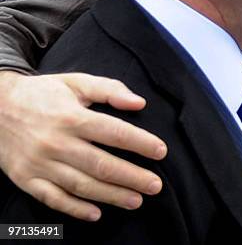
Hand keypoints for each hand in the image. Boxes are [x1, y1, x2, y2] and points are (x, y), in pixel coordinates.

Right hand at [0, 71, 166, 220]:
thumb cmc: (43, 93)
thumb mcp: (76, 82)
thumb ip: (109, 90)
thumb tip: (139, 104)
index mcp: (72, 116)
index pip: (114, 132)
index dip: (140, 143)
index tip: (160, 151)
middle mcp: (57, 142)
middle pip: (101, 164)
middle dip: (132, 177)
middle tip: (155, 185)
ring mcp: (40, 164)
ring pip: (81, 185)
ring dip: (111, 196)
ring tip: (136, 200)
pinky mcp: (26, 179)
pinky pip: (53, 199)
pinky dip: (75, 209)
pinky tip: (96, 213)